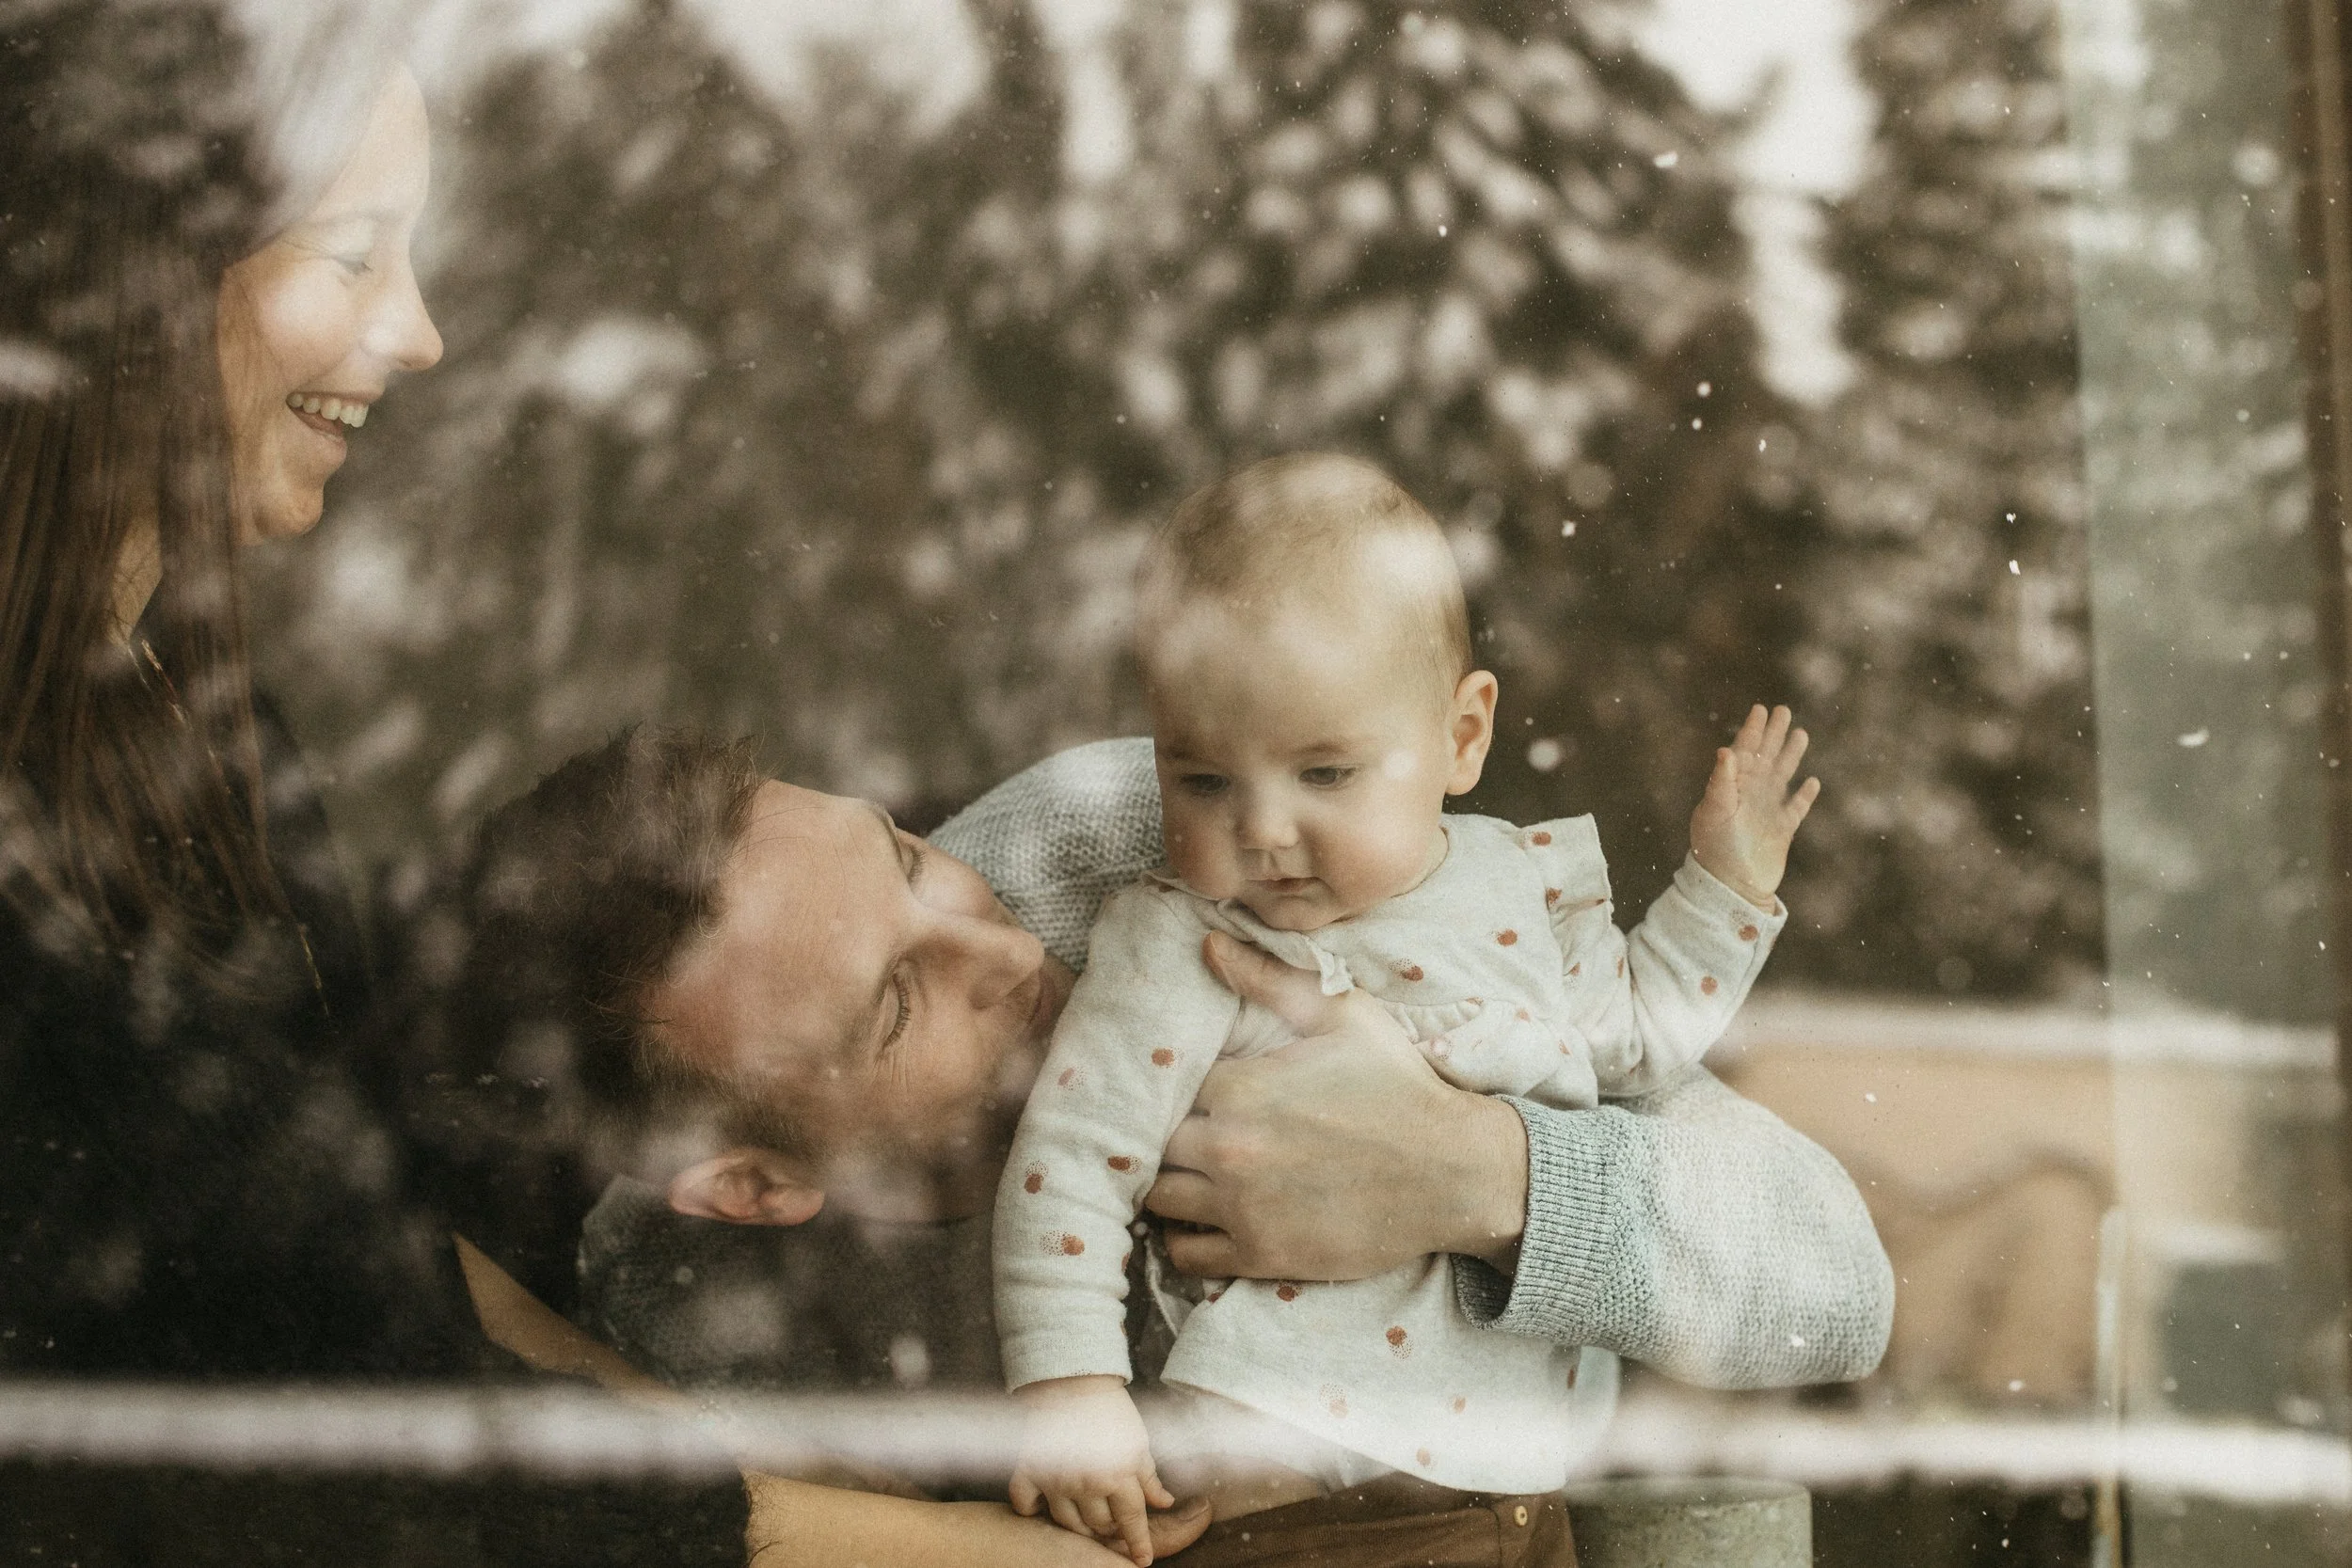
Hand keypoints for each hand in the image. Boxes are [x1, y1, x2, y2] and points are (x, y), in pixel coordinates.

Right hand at [1011, 1376, 1176, 1565]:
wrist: (1071, 1378)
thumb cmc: (1110, 1408)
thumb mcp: (1138, 1441)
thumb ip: (1148, 1476)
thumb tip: (1165, 1503)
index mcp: (1119, 1475)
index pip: (1132, 1520)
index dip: (1139, 1542)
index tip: (1142, 1560)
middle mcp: (1087, 1483)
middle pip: (1100, 1525)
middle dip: (1110, 1528)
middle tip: (1112, 1521)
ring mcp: (1055, 1479)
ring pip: (1068, 1522)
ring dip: (1079, 1524)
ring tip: (1084, 1516)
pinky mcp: (1029, 1469)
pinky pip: (1025, 1503)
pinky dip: (1032, 1509)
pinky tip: (1040, 1507)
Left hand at [1144, 933, 1528, 1279]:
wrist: (1451, 1170)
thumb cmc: (1399, 1085)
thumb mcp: (1342, 1015)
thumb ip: (1268, 980)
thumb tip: (1207, 943)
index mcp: (1240, 1088)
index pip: (1167, 1083)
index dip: (1174, 1083)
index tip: (1188, 1087)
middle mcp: (1229, 1149)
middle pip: (1151, 1143)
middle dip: (1163, 1135)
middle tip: (1183, 1132)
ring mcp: (1242, 1207)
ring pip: (1157, 1199)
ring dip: (1165, 1186)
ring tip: (1186, 1174)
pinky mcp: (1261, 1254)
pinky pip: (1185, 1256)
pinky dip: (1182, 1240)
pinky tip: (1200, 1220)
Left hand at [1688, 704, 1820, 908]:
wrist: (1732, 887)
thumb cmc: (1716, 850)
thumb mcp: (1715, 813)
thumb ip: (1721, 782)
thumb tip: (1726, 750)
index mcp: (1732, 787)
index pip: (1743, 752)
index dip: (1753, 731)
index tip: (1761, 709)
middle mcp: (1749, 796)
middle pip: (1765, 758)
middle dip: (1774, 734)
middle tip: (1783, 710)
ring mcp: (1766, 812)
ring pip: (1782, 777)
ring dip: (1791, 755)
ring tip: (1801, 733)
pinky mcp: (1781, 831)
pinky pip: (1795, 808)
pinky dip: (1804, 796)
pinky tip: (1812, 782)